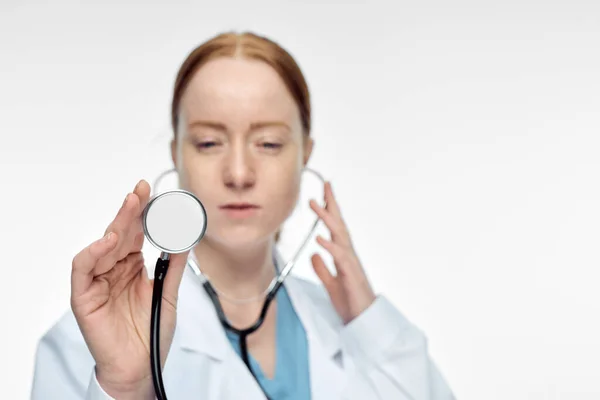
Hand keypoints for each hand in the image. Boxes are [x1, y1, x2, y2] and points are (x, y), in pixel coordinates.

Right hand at [70, 180, 189, 398]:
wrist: (141, 366)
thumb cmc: (151, 331)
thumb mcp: (169, 292)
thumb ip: (175, 265)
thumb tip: (186, 236)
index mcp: (132, 266)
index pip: (135, 233)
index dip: (142, 213)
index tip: (152, 192)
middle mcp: (113, 269)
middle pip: (119, 234)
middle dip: (130, 210)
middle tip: (141, 190)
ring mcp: (98, 281)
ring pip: (101, 246)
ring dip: (115, 224)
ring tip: (130, 207)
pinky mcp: (84, 297)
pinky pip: (82, 270)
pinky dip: (92, 253)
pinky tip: (108, 241)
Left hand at [309, 181, 375, 324]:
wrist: (362, 321)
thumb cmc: (350, 302)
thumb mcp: (330, 283)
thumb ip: (322, 269)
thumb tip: (313, 254)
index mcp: (342, 255)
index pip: (335, 228)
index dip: (328, 210)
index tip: (322, 194)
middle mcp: (348, 254)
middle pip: (339, 224)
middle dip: (332, 204)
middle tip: (325, 185)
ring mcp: (350, 263)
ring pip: (339, 235)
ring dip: (327, 219)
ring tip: (315, 205)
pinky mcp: (350, 275)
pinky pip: (339, 258)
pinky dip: (330, 247)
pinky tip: (319, 239)